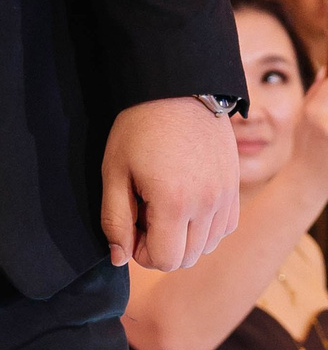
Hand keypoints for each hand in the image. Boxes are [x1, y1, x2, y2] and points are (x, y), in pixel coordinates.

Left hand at [102, 97, 240, 271]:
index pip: (163, 260)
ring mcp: (226, 196)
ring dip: (184, 238)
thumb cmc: (139, 127)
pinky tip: (186, 203)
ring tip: (164, 205)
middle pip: (186, 258)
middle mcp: (207, 204)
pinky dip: (205, 227)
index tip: (131, 224)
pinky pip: (224, 228)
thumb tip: (119, 257)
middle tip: (145, 213)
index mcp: (173, 202)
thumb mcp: (114, 171)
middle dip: (161, 246)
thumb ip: (115, 219)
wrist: (178, 89)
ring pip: (207, 246)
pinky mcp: (235, 187)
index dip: (141, 251)